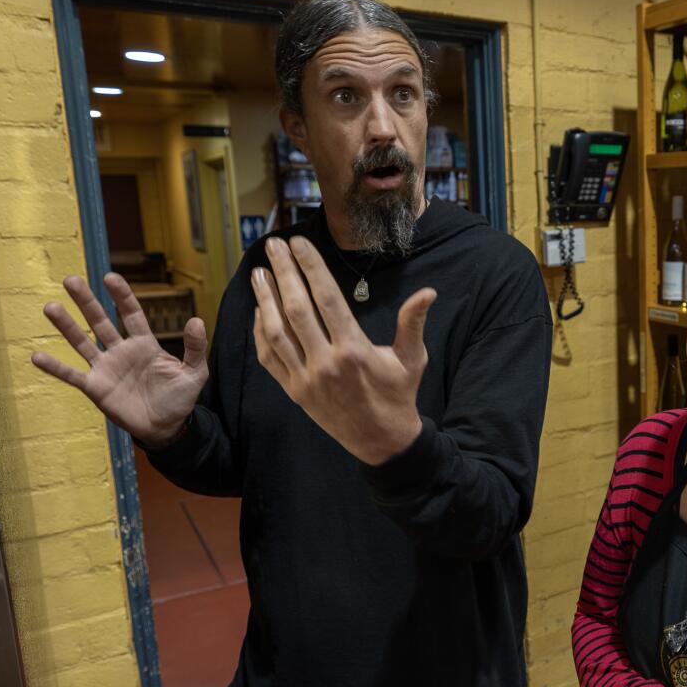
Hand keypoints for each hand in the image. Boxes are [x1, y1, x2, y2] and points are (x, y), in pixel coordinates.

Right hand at [32, 274, 207, 447]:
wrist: (166, 429)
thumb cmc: (180, 399)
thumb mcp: (194, 373)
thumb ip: (195, 348)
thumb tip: (197, 320)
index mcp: (144, 344)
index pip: (131, 314)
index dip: (121, 296)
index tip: (110, 277)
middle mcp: (121, 351)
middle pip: (100, 321)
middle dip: (86, 301)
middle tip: (70, 280)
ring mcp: (106, 368)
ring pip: (82, 342)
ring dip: (66, 326)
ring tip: (51, 307)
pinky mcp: (96, 388)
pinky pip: (72, 375)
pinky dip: (55, 367)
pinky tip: (37, 356)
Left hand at [251, 236, 432, 465]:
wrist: (382, 442)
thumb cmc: (399, 396)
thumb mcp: (412, 359)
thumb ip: (412, 323)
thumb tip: (428, 292)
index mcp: (354, 350)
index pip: (327, 298)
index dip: (311, 267)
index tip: (299, 244)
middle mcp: (326, 363)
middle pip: (296, 308)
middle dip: (283, 273)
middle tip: (273, 246)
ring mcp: (306, 379)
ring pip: (276, 332)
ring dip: (264, 299)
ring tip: (258, 272)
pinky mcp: (294, 392)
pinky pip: (269, 358)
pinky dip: (260, 332)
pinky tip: (259, 310)